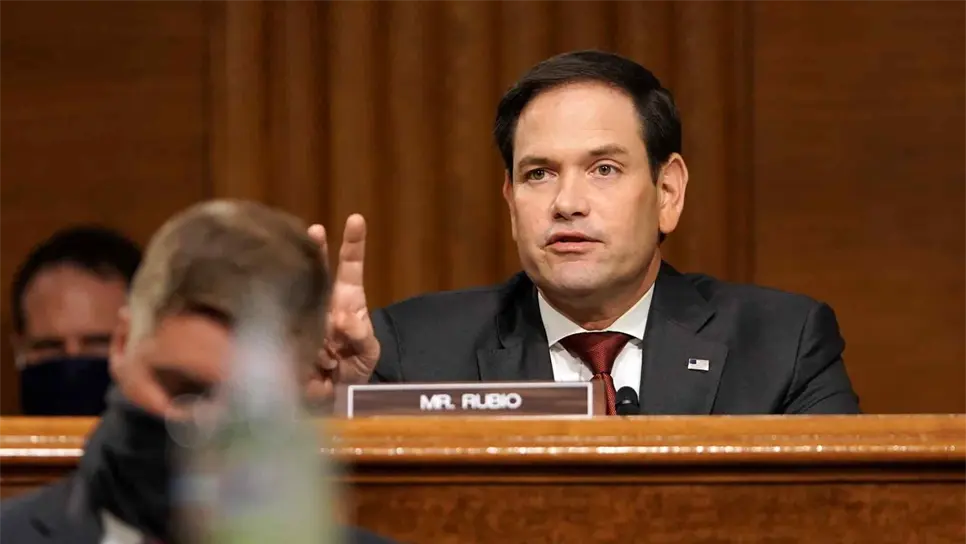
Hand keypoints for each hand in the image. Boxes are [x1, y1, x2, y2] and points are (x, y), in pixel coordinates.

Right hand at [305, 214, 380, 401]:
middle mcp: (323, 302)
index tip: (356, 220)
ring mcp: (303, 315)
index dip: (353, 243)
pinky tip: (306, 356)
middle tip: (314, 231)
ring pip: (301, 298)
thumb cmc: (353, 368)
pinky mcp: (286, 334)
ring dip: (311, 314)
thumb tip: (344, 318)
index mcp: (347, 300)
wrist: (330, 398)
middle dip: (316, 250)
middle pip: (317, 269)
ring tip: (327, 349)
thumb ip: (361, 336)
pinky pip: (287, 330)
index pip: (350, 267)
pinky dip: (300, 343)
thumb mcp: (367, 354)